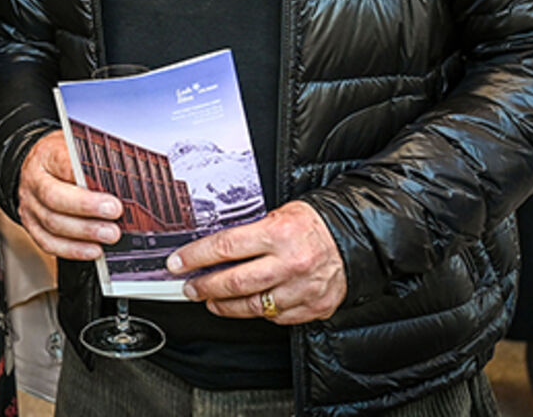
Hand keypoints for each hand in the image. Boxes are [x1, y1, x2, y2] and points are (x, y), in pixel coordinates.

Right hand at [17, 130, 123, 259]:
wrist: (38, 167)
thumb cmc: (63, 158)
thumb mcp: (78, 149)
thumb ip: (95, 163)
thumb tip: (123, 182)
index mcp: (46, 155)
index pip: (63, 165)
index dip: (87, 180)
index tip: (110, 192)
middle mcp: (34, 181)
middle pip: (54, 197)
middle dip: (87, 208)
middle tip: (114, 213)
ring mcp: (30, 205)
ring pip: (52, 223)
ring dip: (84, 232)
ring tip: (109, 234)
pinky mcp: (31, 226)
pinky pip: (49, 243)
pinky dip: (73, 249)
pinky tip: (93, 249)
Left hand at [167, 201, 346, 324]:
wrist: (354, 237)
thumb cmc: (313, 224)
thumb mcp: (278, 214)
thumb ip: (250, 231)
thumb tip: (212, 248)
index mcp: (278, 234)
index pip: (225, 247)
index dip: (196, 257)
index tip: (178, 263)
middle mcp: (289, 263)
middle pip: (235, 282)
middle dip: (205, 287)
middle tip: (190, 288)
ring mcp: (302, 288)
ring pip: (254, 306)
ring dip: (226, 306)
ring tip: (212, 301)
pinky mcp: (313, 307)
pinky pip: (277, 318)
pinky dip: (259, 313)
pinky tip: (249, 305)